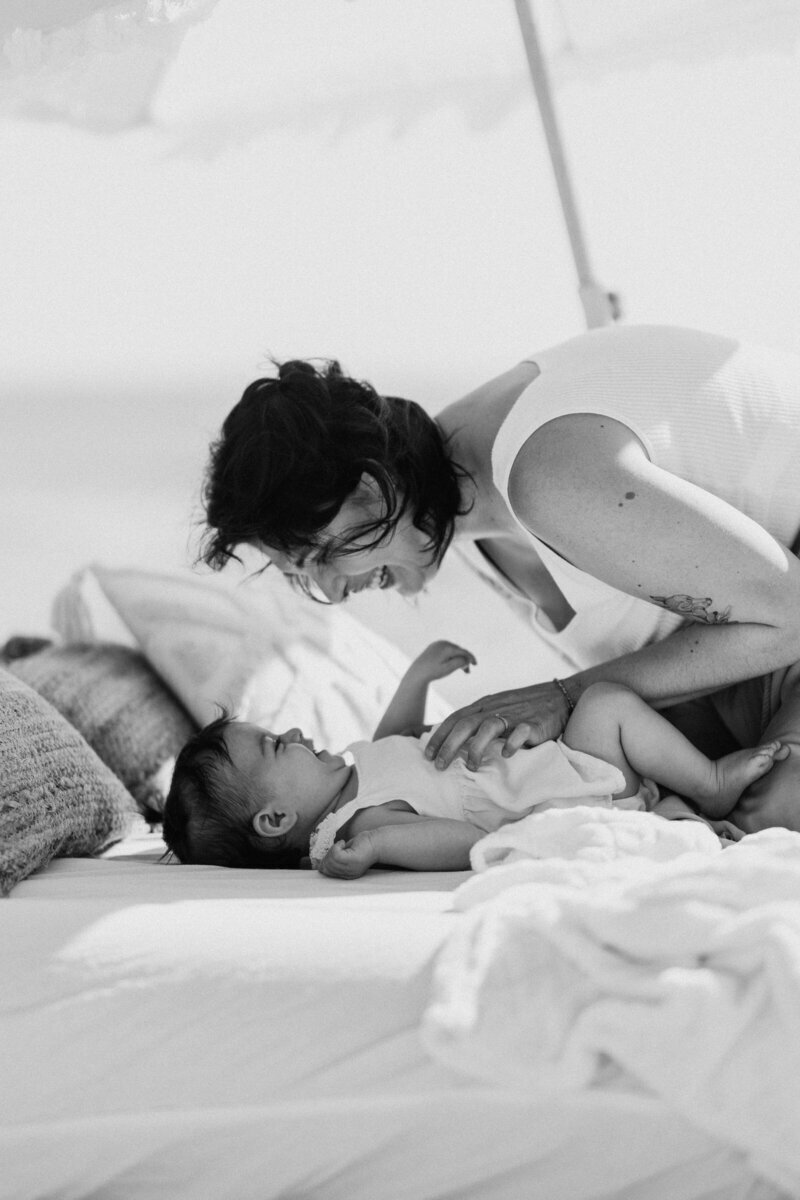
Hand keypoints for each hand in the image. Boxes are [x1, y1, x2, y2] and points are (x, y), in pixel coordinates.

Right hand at [317, 831, 377, 878]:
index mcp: (347, 875)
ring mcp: (351, 869)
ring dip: (332, 849)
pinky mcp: (353, 860)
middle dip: (327, 855)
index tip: (330, 852)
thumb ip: (335, 860)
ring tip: (341, 844)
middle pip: (327, 867)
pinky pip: (336, 855)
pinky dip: (336, 846)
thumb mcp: (346, 855)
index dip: (324, 861)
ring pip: (330, 860)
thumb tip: (320, 865)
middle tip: (336, 847)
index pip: (326, 873)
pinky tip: (343, 843)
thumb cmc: (363, 846)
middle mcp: (349, 875)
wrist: (379, 843)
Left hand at [407, 640, 476, 683]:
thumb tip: (467, 658)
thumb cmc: (433, 672)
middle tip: (467, 672)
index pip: (463, 651)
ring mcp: (438, 643)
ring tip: (462, 670)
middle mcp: (443, 643)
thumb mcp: (448, 669)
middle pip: (458, 651)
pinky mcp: (435, 646)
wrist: (417, 672)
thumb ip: (459, 663)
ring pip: (453, 651)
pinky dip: (452, 656)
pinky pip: (447, 650)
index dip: (470, 657)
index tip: (475, 664)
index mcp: (446, 648)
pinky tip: (453, 664)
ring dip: (458, 659)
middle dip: (464, 660)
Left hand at [424, 680, 571, 770]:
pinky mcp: (534, 723)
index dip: (439, 736)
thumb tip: (455, 742)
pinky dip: (512, 743)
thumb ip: (479, 722)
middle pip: (465, 725)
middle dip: (449, 746)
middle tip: (439, 767)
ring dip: (476, 748)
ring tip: (471, 768)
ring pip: (488, 728)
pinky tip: (507, 754)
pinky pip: (521, 732)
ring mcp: (514, 715)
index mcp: (484, 705)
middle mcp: (495, 708)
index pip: (455, 719)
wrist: (560, 696)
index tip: (427, 755)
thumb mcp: (497, 709)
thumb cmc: (525, 707)